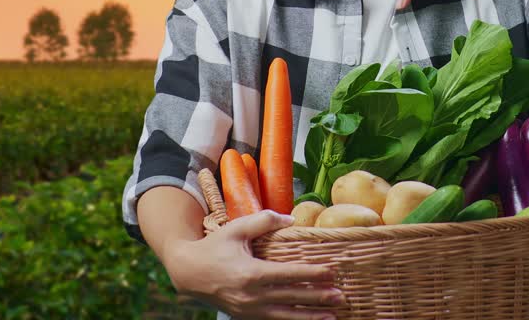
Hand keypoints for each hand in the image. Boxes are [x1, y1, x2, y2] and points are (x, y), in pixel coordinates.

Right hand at [163, 210, 342, 319]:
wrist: (188, 273)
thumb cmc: (214, 247)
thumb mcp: (237, 228)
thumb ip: (264, 220)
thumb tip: (291, 219)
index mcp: (251, 273)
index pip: (289, 275)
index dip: (312, 274)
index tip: (332, 272)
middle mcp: (251, 296)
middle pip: (291, 297)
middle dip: (318, 298)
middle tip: (340, 297)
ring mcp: (248, 310)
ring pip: (285, 315)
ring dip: (309, 316)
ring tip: (331, 317)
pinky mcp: (245, 317)